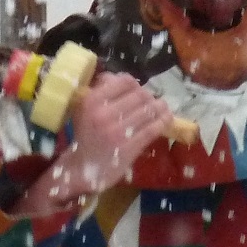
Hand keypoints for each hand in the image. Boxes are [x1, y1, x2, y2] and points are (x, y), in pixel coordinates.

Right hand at [11, 72, 172, 215]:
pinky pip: (153, 129)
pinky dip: (163, 121)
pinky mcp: (130, 147)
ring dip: (160, 107)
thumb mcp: (84, 109)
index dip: (135, 84)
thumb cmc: (84, 135)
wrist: (80, 168)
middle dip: (149, 97)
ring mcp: (118, 132)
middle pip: (140, 95)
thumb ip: (100, 91)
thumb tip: (118, 77)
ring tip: (162, 107)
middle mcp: (104, 114)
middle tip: (151, 101)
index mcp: (92, 101)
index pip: (125, 82)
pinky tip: (166, 118)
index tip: (137, 90)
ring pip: (149, 111)